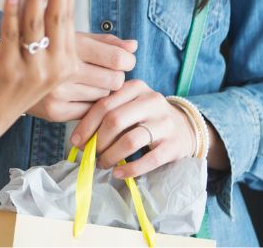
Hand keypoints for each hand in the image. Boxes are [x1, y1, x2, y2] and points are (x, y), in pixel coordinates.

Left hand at [0, 0, 78, 151]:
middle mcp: (55, 70)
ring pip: (36, 25)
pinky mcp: (9, 71)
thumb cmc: (12, 80)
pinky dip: (11, 12)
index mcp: (67, 65)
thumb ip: (45, 34)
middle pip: (58, 21)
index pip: (69, 22)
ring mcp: (33, 72)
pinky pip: (11, 34)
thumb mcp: (37, 61)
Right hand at [25, 32, 137, 121]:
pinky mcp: (55, 112)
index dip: (126, 59)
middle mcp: (64, 69)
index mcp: (69, 44)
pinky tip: (78, 93)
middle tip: (103, 70)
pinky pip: (89, 112)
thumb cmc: (44, 46)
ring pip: (104, 97)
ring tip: (86, 79)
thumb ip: (103, 41)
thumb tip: (133, 45)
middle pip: (115, 80)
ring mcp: (58, 93)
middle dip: (114, 75)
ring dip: (101, 89)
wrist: (5, 70)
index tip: (123, 58)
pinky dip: (89, 104)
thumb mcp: (70, 36)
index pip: (117, 59)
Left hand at [70, 78, 199, 177]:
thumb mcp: (131, 105)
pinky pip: (148, 160)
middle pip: (114, 121)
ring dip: (111, 156)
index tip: (75, 141)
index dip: (86, 125)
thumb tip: (80, 136)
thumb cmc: (148, 117)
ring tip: (103, 164)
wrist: (187, 128)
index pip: (104, 104)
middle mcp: (151, 101)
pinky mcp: (174, 145)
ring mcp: (164, 123)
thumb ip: (109, 112)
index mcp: (136, 88)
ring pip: (130, 140)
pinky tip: (119, 174)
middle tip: (90, 154)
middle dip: (98, 141)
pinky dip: (130, 169)